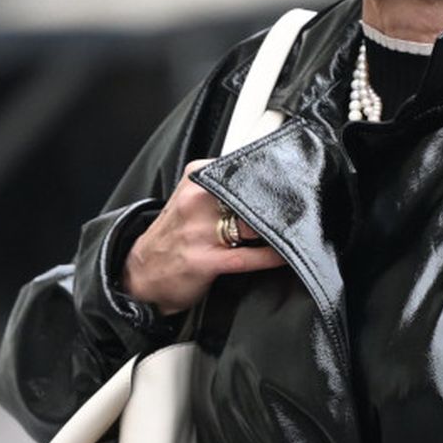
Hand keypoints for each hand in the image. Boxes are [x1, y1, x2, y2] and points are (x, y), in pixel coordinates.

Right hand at [122, 160, 282, 314]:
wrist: (140, 274)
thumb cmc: (173, 238)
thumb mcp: (191, 198)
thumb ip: (222, 187)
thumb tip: (265, 180)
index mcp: (196, 179)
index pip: (242, 167)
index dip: (270, 174)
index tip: (292, 176)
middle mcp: (197, 201)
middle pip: (250, 193)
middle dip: (278, 201)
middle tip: (302, 203)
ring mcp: (200, 231)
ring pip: (252, 222)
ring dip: (278, 227)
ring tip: (298, 228)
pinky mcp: (206, 260)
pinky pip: (249, 256)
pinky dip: (271, 256)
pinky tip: (285, 256)